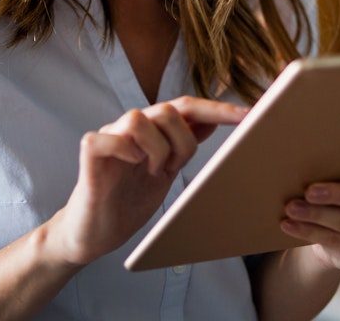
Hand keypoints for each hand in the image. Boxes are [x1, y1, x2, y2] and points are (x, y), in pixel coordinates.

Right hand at [47, 97, 246, 266]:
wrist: (94, 233)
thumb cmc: (128, 201)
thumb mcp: (165, 171)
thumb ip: (182, 144)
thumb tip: (210, 122)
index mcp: (153, 130)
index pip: (187, 107)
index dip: (217, 109)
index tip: (249, 114)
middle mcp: (131, 126)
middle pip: (167, 109)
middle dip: (181, 142)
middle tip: (172, 169)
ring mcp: (110, 136)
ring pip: (138, 119)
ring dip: (155, 149)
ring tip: (152, 172)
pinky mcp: (90, 152)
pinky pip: (108, 138)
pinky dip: (124, 150)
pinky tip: (130, 165)